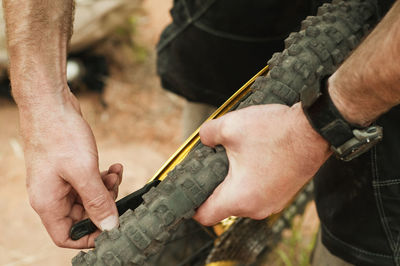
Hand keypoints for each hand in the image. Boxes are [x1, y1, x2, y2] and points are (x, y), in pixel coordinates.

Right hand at [20, 90, 120, 247]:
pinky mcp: (69, 169)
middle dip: (104, 205)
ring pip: (88, 198)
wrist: (51, 104)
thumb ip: (97, 201)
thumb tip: (110, 226)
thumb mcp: (83, 172)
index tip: (111, 226)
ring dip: (106, 188)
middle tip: (115, 188)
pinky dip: (102, 177)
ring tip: (115, 172)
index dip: (89, 236)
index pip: (66, 236)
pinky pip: (89, 182)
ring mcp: (60, 182)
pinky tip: (113, 166)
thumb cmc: (59, 134)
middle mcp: (52, 195)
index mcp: (48, 202)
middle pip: (81, 216)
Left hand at [194, 103, 330, 224]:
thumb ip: (207, 134)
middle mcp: (257, 208)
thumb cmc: (277, 132)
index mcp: (240, 198)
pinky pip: (258, 193)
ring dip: (236, 182)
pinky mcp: (284, 195)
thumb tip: (204, 138)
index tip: (190, 191)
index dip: (192, 205)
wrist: (315, 130)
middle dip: (216, 186)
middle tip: (213, 164)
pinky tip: (255, 159)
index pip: (205, 215)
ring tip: (237, 157)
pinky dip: (252, 180)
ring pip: (242, 199)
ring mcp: (273, 203)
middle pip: (223, 205)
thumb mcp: (231, 126)